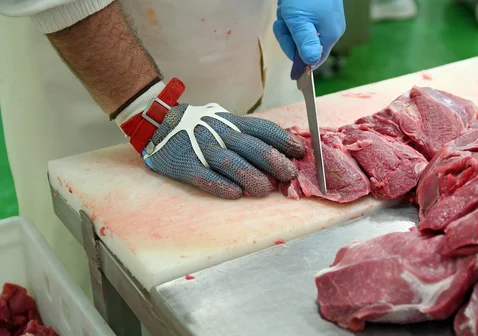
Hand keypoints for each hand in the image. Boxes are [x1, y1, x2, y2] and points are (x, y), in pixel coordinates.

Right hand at [141, 103, 305, 198]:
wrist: (158, 122)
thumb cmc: (201, 127)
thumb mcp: (226, 123)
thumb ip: (250, 136)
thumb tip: (284, 152)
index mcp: (233, 123)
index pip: (263, 129)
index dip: (283, 140)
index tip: (300, 151)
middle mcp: (220, 134)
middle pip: (251, 146)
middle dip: (274, 161)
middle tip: (289, 175)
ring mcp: (202, 149)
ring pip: (230, 162)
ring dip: (251, 176)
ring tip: (265, 189)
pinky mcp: (186, 165)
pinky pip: (205, 176)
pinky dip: (220, 185)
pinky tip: (235, 194)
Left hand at [273, 0, 345, 68]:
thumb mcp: (299, 21)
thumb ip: (305, 44)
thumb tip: (311, 64)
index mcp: (330, 34)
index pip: (315, 59)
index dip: (300, 61)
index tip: (288, 58)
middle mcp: (330, 28)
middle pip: (304, 45)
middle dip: (289, 35)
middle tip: (282, 22)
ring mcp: (323, 17)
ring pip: (299, 30)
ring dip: (287, 22)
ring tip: (284, 9)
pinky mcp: (317, 8)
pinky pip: (300, 18)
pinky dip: (290, 14)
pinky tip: (287, 5)